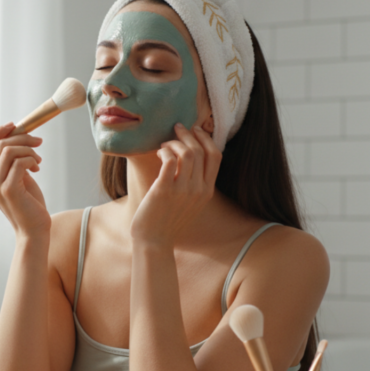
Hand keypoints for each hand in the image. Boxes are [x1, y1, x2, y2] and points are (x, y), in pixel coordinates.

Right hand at [0, 123, 50, 237]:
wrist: (34, 229)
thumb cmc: (28, 203)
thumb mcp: (18, 177)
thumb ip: (13, 160)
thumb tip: (18, 134)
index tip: (15, 126)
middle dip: (22, 137)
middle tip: (38, 142)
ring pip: (9, 151)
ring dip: (29, 150)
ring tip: (38, 160)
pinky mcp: (8, 189)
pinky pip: (20, 162)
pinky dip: (32, 160)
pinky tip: (37, 168)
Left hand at [130, 124, 221, 245]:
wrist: (154, 242)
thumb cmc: (167, 222)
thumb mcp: (189, 204)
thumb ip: (193, 185)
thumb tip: (187, 161)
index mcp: (207, 191)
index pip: (216, 156)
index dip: (206, 139)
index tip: (195, 130)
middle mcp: (198, 189)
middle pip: (201, 150)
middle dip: (189, 134)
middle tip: (177, 128)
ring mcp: (182, 190)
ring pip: (187, 153)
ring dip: (175, 142)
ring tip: (164, 144)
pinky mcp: (164, 190)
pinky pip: (169, 160)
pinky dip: (165, 151)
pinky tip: (159, 153)